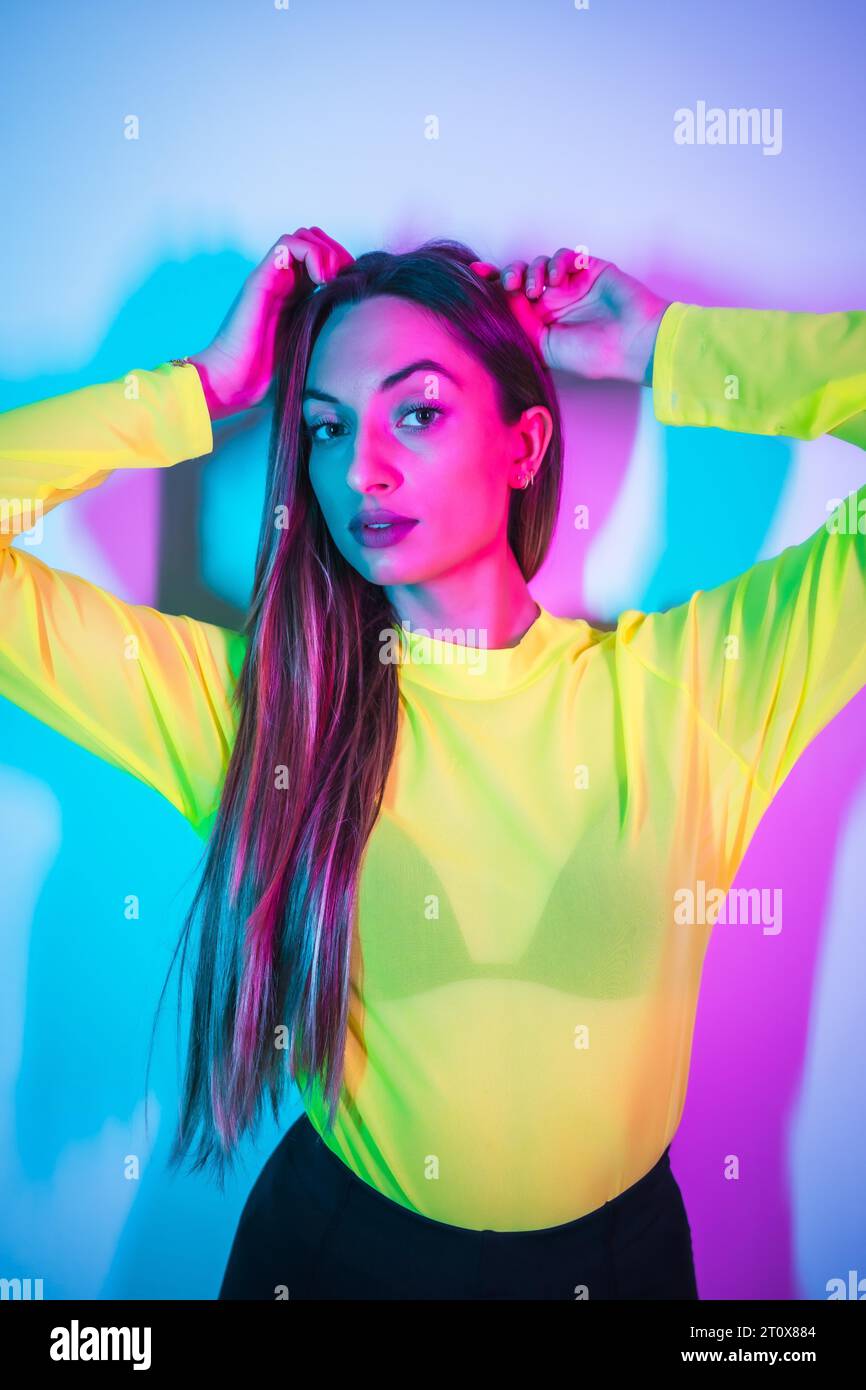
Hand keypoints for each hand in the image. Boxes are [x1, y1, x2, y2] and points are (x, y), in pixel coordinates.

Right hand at [188, 227, 353, 418]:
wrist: (234, 382)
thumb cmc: (269, 377)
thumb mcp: (314, 349)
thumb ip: (330, 334)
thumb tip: (363, 335)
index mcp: (298, 296)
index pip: (325, 259)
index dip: (343, 265)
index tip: (353, 288)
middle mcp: (284, 282)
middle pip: (315, 240)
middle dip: (337, 252)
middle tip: (344, 280)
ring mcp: (272, 278)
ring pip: (303, 236)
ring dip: (325, 250)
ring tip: (331, 279)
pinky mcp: (261, 279)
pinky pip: (287, 244)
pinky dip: (311, 253)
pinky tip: (320, 280)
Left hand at [471, 250, 670, 385]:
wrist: (634, 342)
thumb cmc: (595, 354)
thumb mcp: (547, 347)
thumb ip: (522, 324)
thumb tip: (498, 303)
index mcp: (541, 324)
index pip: (510, 302)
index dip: (491, 287)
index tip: (472, 278)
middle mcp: (554, 304)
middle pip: (519, 278)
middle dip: (508, 276)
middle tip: (509, 284)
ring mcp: (571, 285)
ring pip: (538, 264)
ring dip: (533, 271)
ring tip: (540, 290)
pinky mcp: (588, 269)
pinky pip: (564, 256)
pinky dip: (556, 262)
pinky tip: (559, 278)